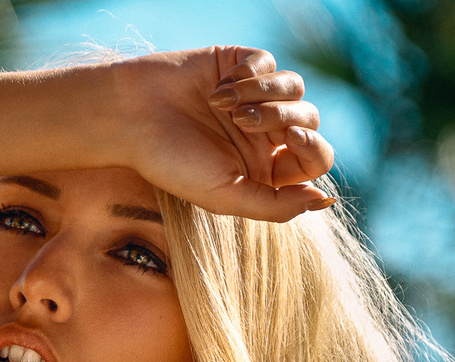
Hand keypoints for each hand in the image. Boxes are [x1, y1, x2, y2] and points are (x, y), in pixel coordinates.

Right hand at [109, 47, 334, 221]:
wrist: (131, 118)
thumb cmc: (173, 163)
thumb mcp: (226, 197)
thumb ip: (276, 206)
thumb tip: (323, 201)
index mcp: (267, 169)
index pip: (315, 158)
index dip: (315, 148)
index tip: (292, 140)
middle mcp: (265, 134)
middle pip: (310, 119)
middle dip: (285, 117)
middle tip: (248, 123)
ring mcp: (254, 97)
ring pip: (296, 87)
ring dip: (267, 94)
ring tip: (228, 107)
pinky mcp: (239, 64)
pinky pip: (268, 62)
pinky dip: (247, 75)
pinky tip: (218, 90)